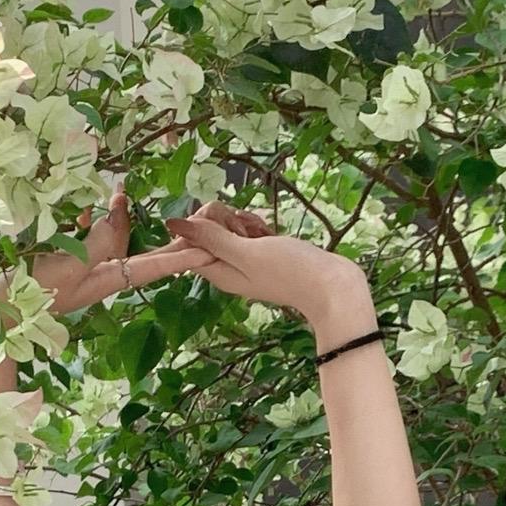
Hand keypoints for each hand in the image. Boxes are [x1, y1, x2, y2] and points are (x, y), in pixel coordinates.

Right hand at [33, 187, 204, 318]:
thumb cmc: (35, 292)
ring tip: (120, 193)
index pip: (155, 266)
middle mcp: (104, 272)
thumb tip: (117, 216)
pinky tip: (83, 208)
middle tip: (193, 220)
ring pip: (114, 237)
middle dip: (165, 236)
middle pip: (143, 250)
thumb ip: (97, 241)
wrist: (1, 307)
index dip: (184, 257)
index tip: (211, 249)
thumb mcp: (71, 265)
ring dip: (118, 216)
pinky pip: (89, 236)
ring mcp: (87, 265)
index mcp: (110, 279)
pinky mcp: (69, 258)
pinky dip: (91, 219)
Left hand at [165, 203, 372, 339]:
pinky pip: (247, 233)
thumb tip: (173, 223)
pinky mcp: (261, 255)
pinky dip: (256, 226)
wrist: (332, 286)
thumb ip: (211, 238)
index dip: (202, 224)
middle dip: (225, 220)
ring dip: (243, 221)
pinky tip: (269, 230)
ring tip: (262, 231)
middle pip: (208, 232)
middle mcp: (227, 268)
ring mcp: (245, 262)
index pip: (188, 241)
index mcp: (217, 272)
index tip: (226, 225)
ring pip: (229, 228)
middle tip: (248, 229)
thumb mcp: (246, 252)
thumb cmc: (290, 270)